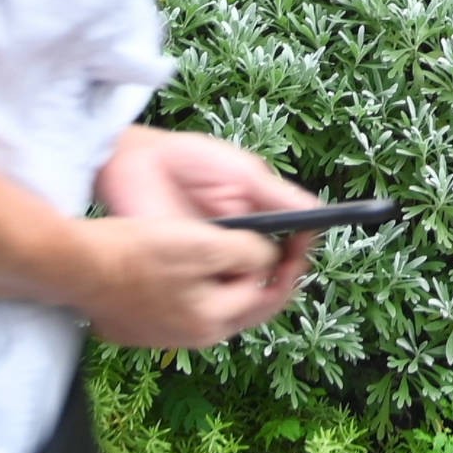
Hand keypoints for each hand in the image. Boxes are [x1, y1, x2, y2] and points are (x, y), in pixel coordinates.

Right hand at [68, 207, 292, 351]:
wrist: (76, 266)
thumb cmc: (138, 250)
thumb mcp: (204, 243)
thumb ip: (246, 252)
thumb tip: (269, 257)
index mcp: (213, 319)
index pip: (267, 292)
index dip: (290, 263)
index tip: (302, 238)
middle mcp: (194, 336)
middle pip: (246, 307)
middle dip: (269, 277)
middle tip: (285, 246)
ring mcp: (165, 335)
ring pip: (216, 307)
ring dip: (233, 281)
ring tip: (242, 251)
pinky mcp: (142, 327)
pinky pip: (185, 307)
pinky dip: (200, 287)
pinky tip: (194, 264)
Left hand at [100, 126, 321, 314]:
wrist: (134, 164)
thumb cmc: (188, 159)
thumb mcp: (242, 173)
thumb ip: (278, 195)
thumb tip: (319, 216)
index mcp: (255, 220)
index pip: (289, 244)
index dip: (301, 250)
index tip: (305, 246)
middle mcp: (236, 245)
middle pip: (272, 272)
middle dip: (284, 273)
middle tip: (285, 266)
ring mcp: (211, 263)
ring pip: (245, 288)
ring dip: (257, 285)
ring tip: (255, 272)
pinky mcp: (185, 275)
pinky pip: (212, 293)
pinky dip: (223, 292)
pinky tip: (225, 278)